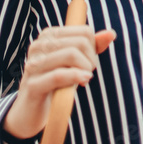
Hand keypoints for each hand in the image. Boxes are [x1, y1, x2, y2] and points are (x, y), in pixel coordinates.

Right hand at [2, 25, 115, 139]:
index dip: (94, 49)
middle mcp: (38, 46)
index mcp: (48, 36)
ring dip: (85, 70)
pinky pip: (59, 75)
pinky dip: (76, 77)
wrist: (31, 111)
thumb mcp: (76, 62)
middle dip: (91, 60)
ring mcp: (33, 65)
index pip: (85, 32)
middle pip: (81, 43)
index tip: (87, 62)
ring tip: (83, 79)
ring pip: (71, 55)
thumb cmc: (57, 83)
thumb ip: (93, 47)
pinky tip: (83, 82)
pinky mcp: (32, 85)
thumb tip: (111, 33)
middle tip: (87, 73)